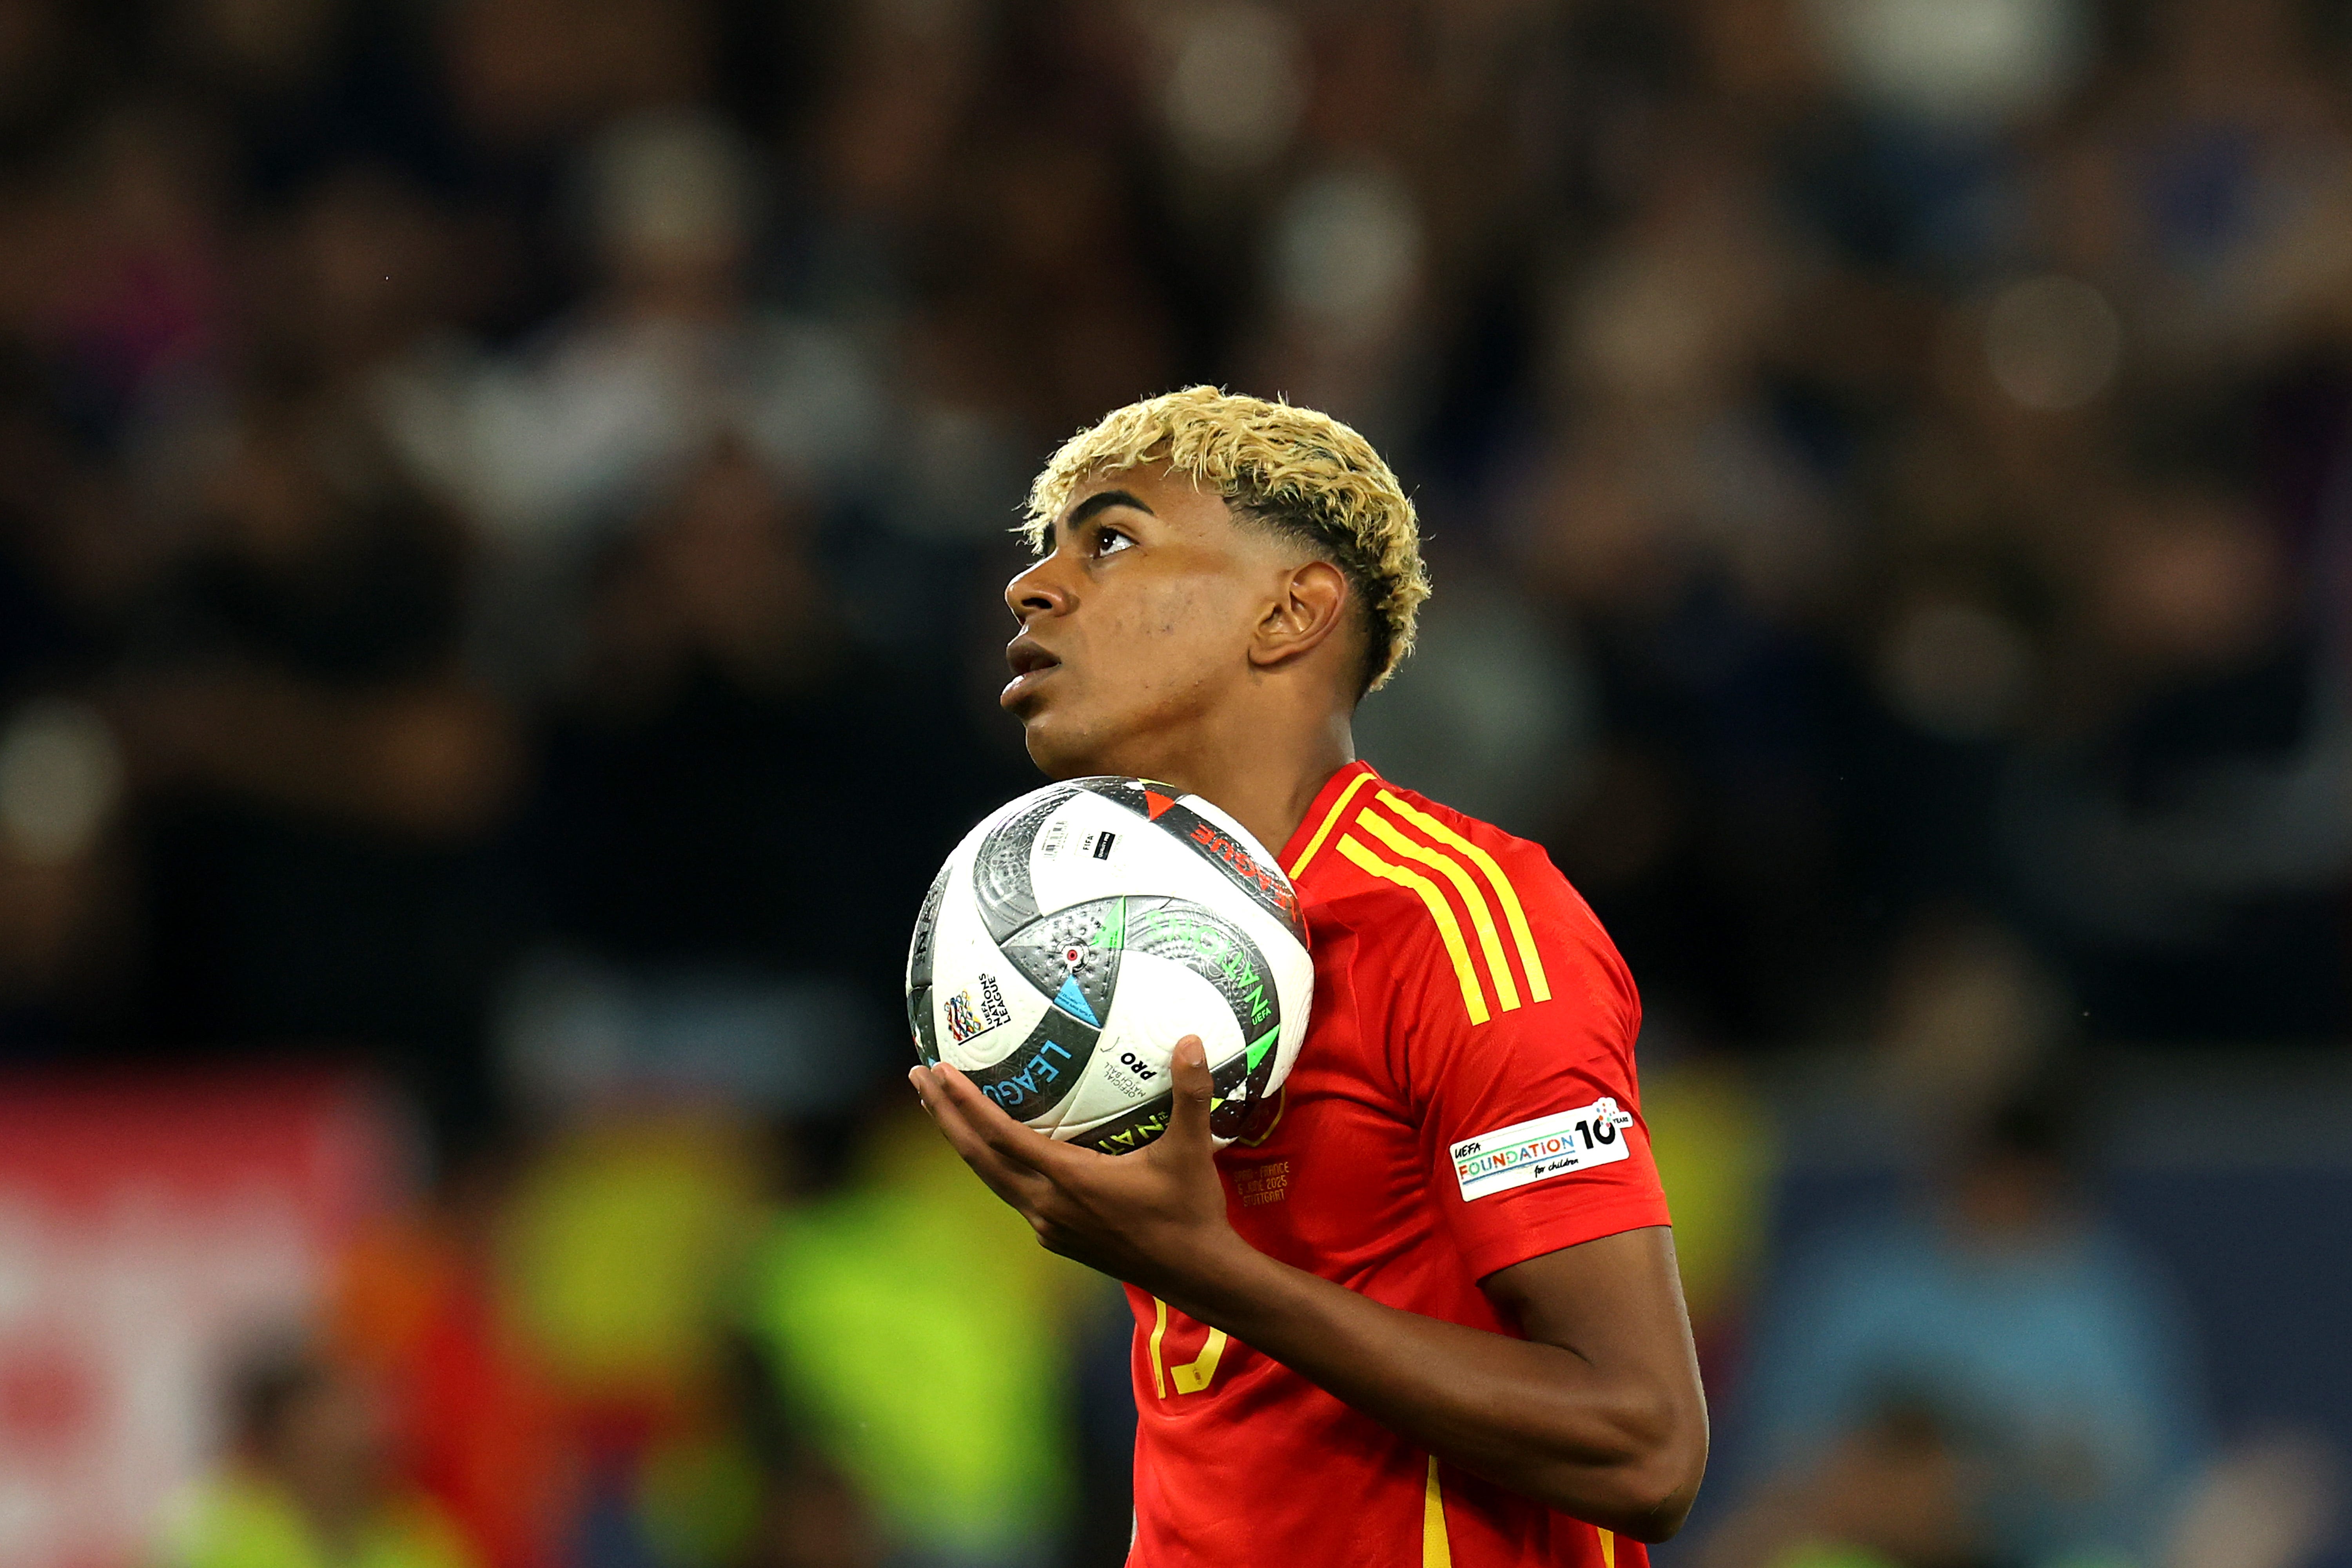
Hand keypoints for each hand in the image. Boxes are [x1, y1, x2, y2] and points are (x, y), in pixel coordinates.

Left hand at [908, 1036, 1247, 1300]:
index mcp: (1067, 1179)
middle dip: (944, 1115)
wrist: (1194, 1274)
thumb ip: (1191, 1092)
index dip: (965, 1103)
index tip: (938, 1070)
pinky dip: (992, 1164)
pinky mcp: (1056, 1236)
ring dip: (962, 1140)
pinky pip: (1012, 1193)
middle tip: (918, 1075)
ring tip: (940, 1106)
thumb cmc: (1190, 1210)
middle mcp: (1046, 1204)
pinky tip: (994, 1148)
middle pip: (977, 1156)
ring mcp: (1047, 1224)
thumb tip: (1194, 1038)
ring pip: (989, 1177)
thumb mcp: (1191, 1149)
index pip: (1000, 1137)